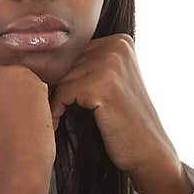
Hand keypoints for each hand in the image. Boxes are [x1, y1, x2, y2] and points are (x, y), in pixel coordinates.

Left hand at [49, 34, 193, 193]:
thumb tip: (44, 58)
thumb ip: (89, 64)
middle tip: (50, 110)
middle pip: (67, 63)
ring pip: (62, 78)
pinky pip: (62, 93)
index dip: (65, 76)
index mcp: (121, 41)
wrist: (149, 152)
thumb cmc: (125, 121)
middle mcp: (117, 46)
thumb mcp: (112, 82)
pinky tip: (57, 125)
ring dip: (53, 101)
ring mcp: (110, 63)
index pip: (75, 52)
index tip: (54, 97)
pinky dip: (55, 111)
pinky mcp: (101, 85)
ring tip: (54, 118)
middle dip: (57, 88)